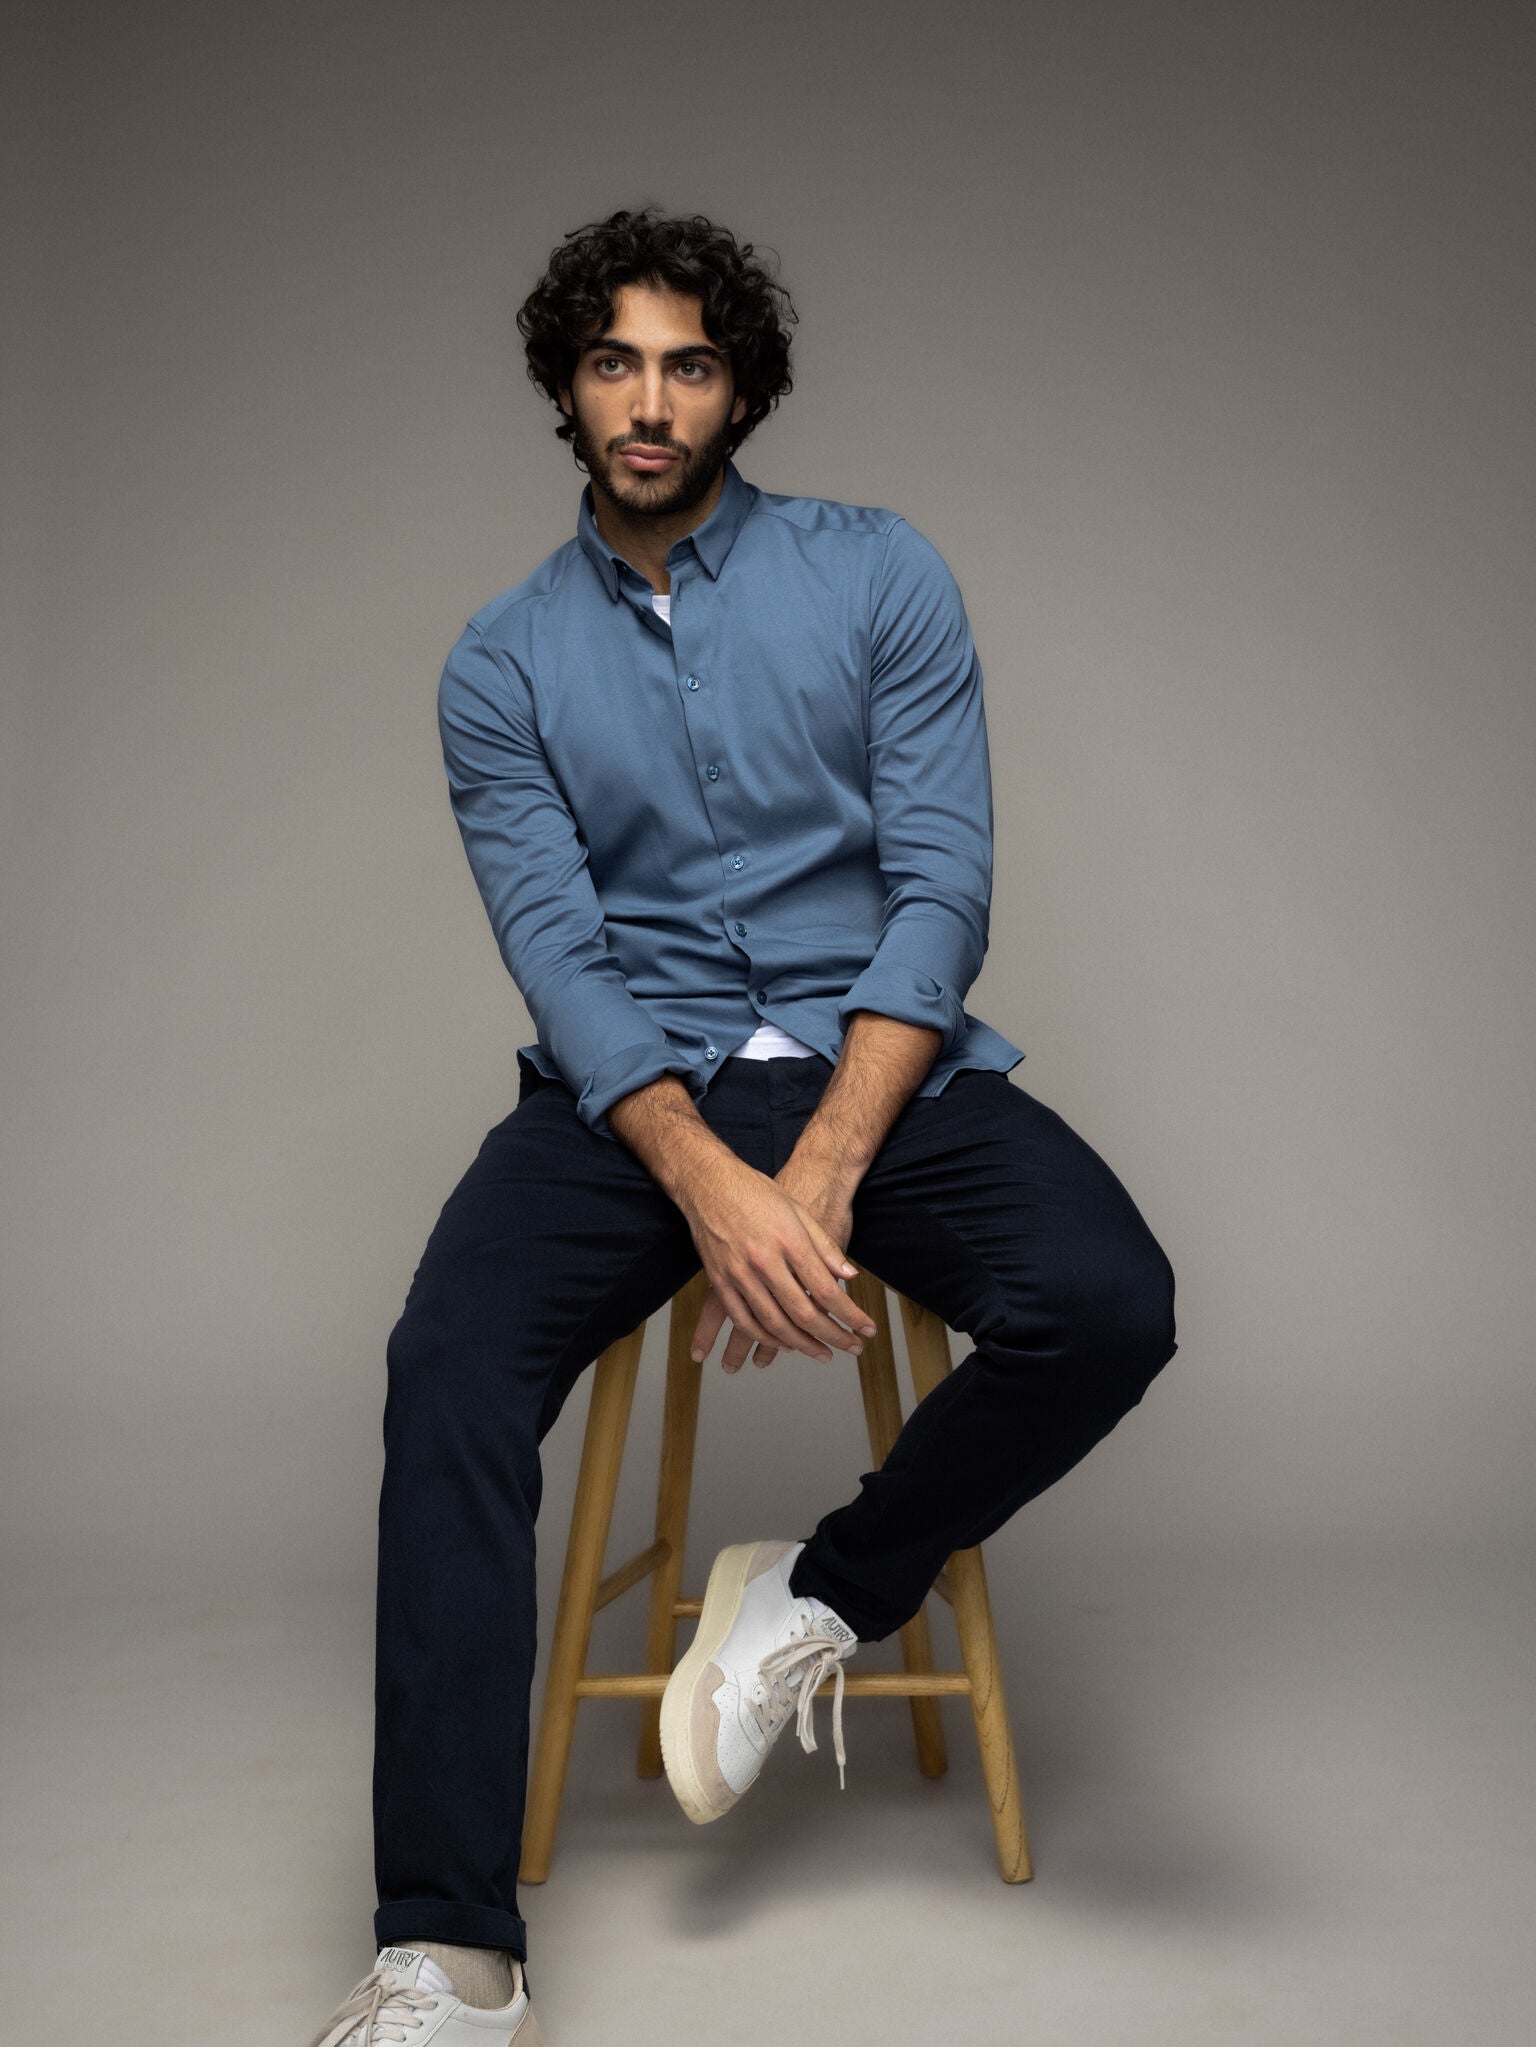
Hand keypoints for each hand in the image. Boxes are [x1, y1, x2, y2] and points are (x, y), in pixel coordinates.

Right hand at [686, 1151, 876, 1373]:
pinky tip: (781, 1345)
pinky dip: (764, 1337)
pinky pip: (742, 1319)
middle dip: (832, 1336)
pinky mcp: (718, 1280)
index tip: (866, 1328)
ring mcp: (739, 1273)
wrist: (709, 1181)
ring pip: (773, 1323)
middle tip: (851, 1347)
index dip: (850, 1314)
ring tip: (821, 1353)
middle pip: (803, 1313)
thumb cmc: (757, 1192)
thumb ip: (824, 1247)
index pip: (826, 1289)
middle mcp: (764, 1260)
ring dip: (801, 1344)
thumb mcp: (798, 1211)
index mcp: (789, 1240)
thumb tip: (850, 1276)